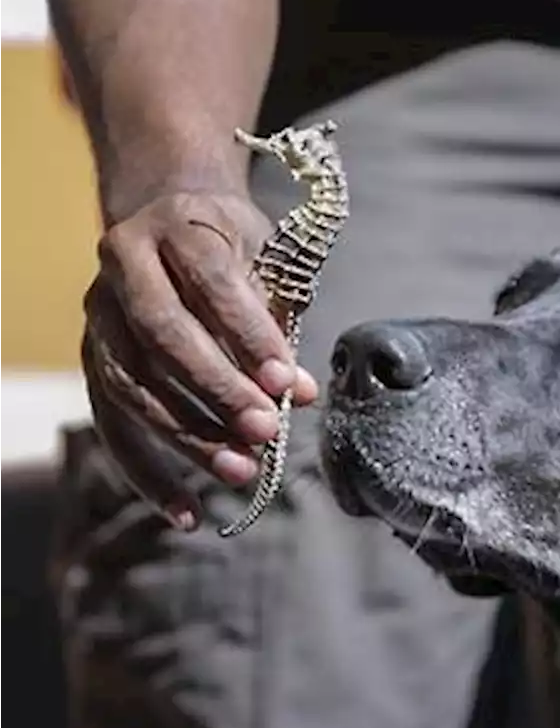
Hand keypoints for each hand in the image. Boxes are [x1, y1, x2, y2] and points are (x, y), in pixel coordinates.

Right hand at [81, 191, 319, 529]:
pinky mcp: (92, 359)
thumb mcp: (266, 262)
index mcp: (176, 227)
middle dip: (218, 390)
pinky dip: (148, 473)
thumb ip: (280, 323)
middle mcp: (123, 265)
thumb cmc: (236, 246)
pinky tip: (186, 511)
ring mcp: (99, 314)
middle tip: (266, 431)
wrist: (174, 217)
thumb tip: (299, 395)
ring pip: (133, 385)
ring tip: (242, 472)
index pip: (213, 285)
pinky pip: (112, 424)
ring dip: (189, 436)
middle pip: (163, 336)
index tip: (289, 383)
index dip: (251, 336)